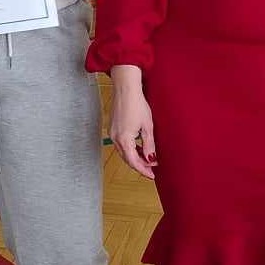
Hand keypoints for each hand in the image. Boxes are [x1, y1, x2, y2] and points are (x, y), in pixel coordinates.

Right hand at [109, 65, 156, 179]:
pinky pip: (121, 144)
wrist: (125, 89)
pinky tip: (139, 149)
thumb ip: (149, 144)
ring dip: (135, 158)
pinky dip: (130, 149)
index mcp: (124, 139)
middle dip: (139, 165)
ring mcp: (112, 133)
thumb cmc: (138, 104)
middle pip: (127, 158)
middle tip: (152, 170)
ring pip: (124, 152)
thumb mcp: (148, 126)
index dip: (143, 170)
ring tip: (148, 160)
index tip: (152, 175)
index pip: (133, 161)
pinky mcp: (113, 128)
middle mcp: (115, 138)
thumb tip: (151, 159)